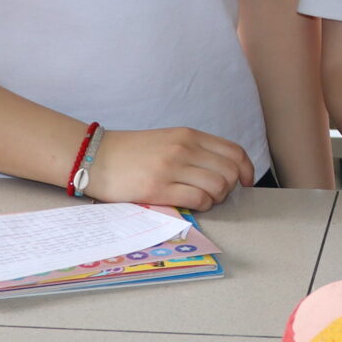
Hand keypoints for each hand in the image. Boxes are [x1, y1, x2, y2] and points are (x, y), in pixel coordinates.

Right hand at [87, 126, 253, 211]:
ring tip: (202, 199)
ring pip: (218, 186)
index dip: (246, 170)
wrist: (96, 157)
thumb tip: (224, 170)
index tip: (245, 182)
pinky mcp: (159, 188)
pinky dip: (202, 205)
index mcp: (188, 135)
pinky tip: (191, 204)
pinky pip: (198, 200)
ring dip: (216, 198)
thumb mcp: (168, 140)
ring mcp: (171, 168)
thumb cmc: (132, 152)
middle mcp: (184, 148)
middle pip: (229, 171)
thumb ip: (194, 150)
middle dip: (229, 187)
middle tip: (216, 194)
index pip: (234, 151)